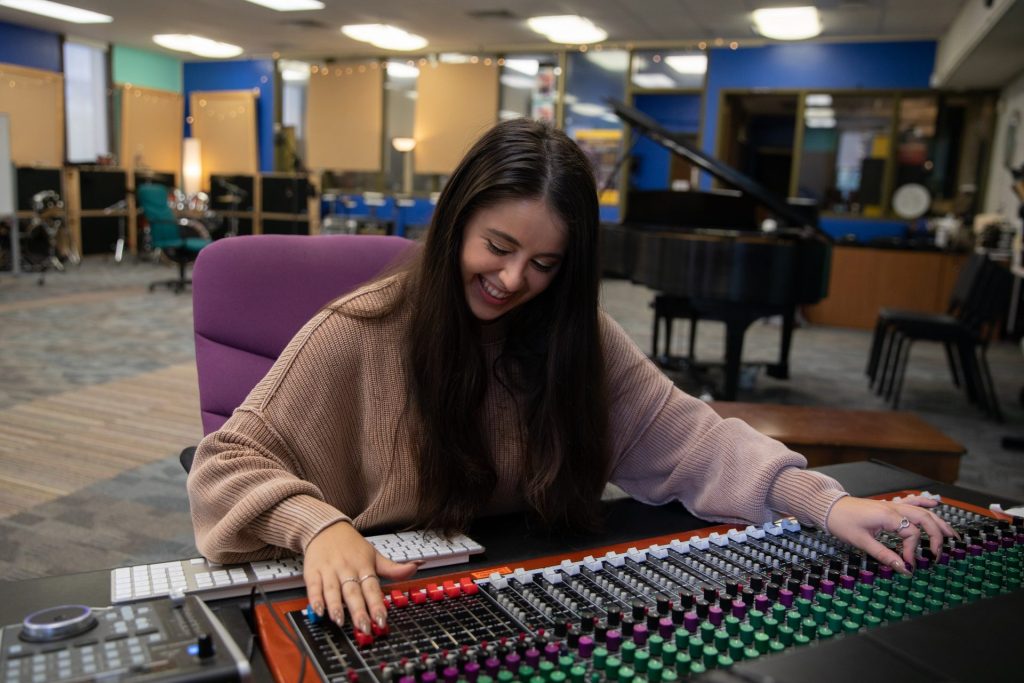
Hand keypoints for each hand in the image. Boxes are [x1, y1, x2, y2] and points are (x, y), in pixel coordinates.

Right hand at [303, 521, 418, 632]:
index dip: (376, 605)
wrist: (325, 527)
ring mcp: (329, 571)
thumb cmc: (352, 545)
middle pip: (353, 592)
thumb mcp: (374, 555)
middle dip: (358, 611)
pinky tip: (318, 610)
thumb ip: (393, 568)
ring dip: (336, 606)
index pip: (372, 588)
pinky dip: (315, 599)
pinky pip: (314, 587)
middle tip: (364, 627)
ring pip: (333, 590)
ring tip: (340, 620)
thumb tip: (417, 567)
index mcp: (364, 566)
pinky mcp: (313, 572)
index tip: (382, 620)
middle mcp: (347, 569)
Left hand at [826, 495, 957, 574]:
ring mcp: (893, 505)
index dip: (912, 551)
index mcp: (888, 516)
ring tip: (952, 535)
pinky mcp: (889, 506)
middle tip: (939, 554)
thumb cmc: (842, 522)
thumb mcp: (862, 542)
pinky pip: (911, 502)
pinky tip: (935, 504)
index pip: (912, 534)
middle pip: (925, 519)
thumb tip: (904, 569)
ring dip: (938, 522)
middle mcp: (894, 508)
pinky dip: (924, 503)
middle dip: (936, 537)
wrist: (829, 507)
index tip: (908, 563)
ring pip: (922, 511)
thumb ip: (884, 555)